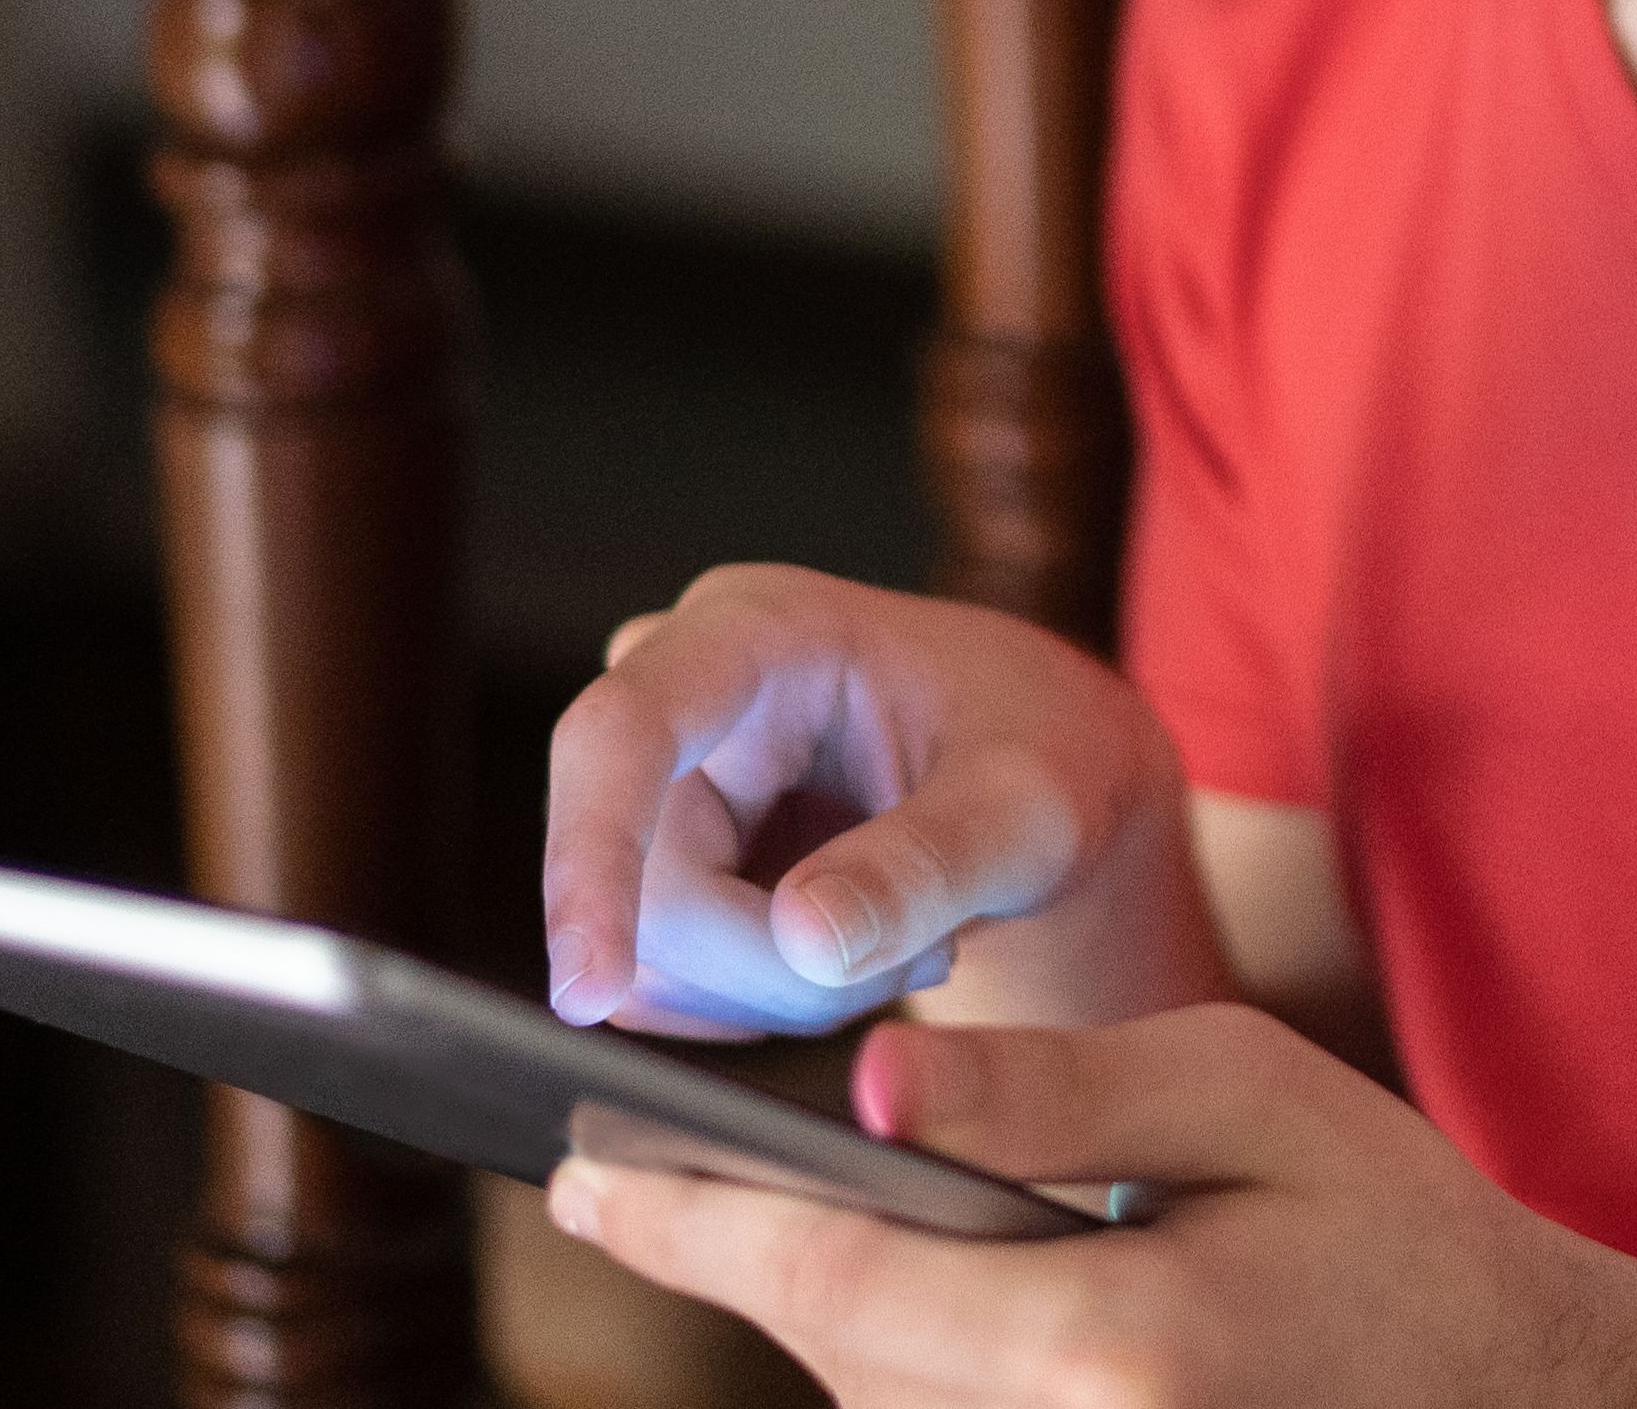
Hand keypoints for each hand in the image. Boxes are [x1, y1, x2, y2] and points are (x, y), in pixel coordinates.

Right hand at [540, 564, 1216, 1036]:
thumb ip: (928, 866)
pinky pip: (667, 983)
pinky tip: (859, 959)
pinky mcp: (665, 858)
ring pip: (650, 951)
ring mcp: (663, 778)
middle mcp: (684, 688)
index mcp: (762, 628)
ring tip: (908, 942)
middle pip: (647, 880)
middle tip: (922, 960)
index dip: (589, 858)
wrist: (1049, 776)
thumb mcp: (1030, 808)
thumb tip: (803, 939)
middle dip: (772, 969)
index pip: (622, 732)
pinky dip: (764, 1007)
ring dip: (778, 994)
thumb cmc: (1047, 755)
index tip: (586, 992)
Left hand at [549, 1006, 1636, 1408]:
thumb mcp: (1244, 1093)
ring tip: (711, 1211)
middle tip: (604, 1175)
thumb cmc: (1396, 1227)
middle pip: (831, 1352)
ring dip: (808, 1308)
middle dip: (727, 1257)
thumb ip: (1051, 1088)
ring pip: (870, 1402)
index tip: (575, 1175)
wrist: (1522, 1398)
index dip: (690, 1224)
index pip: (841, 1279)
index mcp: (1110, 1341)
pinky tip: (870, 1284)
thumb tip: (869, 1082)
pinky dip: (887, 1358)